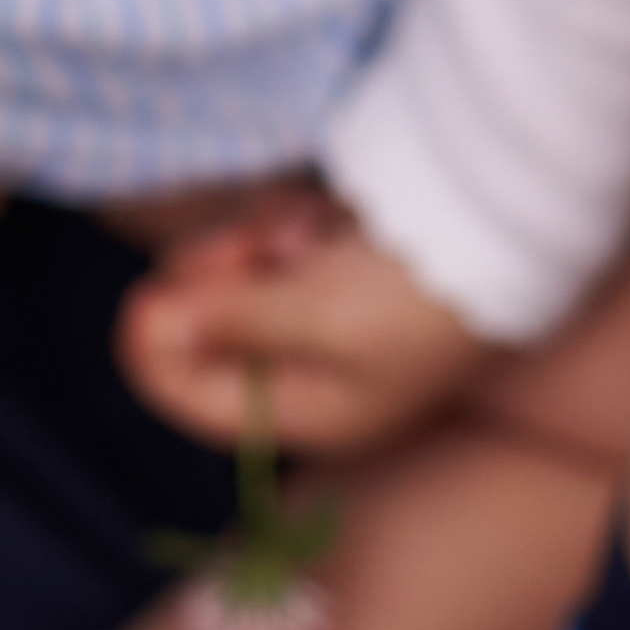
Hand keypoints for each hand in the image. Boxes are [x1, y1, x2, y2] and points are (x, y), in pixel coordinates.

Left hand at [114, 183, 484, 455]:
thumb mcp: (321, 319)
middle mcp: (302, 367)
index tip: (140, 304)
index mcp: (306, 412)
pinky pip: (265, 238)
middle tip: (247, 250)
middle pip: (205, 329)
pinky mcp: (322, 258)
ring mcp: (310, 307)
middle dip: (216, 280)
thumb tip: (161, 329)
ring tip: (303, 230)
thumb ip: (235, 323)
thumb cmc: (414, 295)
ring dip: (253, 241)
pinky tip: (321, 217)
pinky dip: (282, 222)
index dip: (159, 357)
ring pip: (229, 272)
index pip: (201, 402)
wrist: (488, 231)